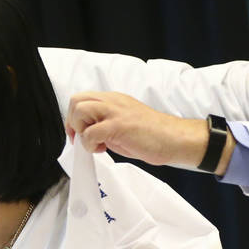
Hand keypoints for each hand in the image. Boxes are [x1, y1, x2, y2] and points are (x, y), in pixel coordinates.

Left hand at [65, 91, 218, 169]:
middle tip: (84, 139)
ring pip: (80, 110)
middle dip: (73, 122)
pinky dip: (90, 144)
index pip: (83, 99)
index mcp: (115, 100)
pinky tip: (103, 149)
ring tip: (95, 143)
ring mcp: (116, 111)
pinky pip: (90, 132)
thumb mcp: (124, 125)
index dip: (74, 119)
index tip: (79, 135)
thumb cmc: (154, 136)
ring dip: (81, 130)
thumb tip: (88, 135)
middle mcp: (113, 101)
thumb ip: (106, 125)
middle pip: (76, 100)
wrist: (175, 139)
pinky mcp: (119, 125)